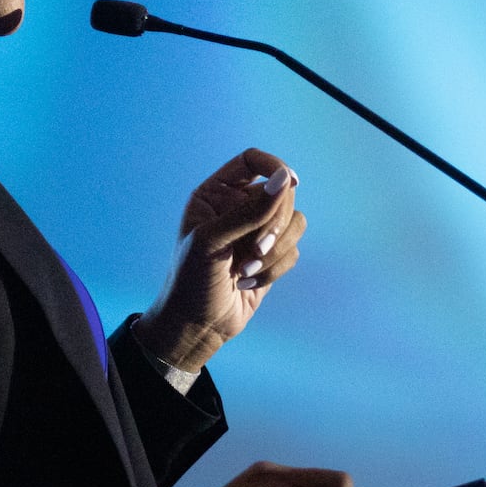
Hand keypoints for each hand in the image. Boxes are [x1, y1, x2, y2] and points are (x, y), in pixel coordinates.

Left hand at [134, 148, 304, 372]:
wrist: (195, 325)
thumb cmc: (191, 280)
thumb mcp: (213, 242)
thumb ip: (250, 211)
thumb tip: (286, 179)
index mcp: (216, 194)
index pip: (252, 160)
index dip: (274, 166)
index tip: (290, 183)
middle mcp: (238, 207)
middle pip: (281, 193)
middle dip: (273, 225)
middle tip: (253, 250)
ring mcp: (256, 232)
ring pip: (294, 222)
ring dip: (274, 251)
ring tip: (245, 271)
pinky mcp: (271, 257)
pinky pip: (293, 250)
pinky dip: (274, 270)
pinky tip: (246, 283)